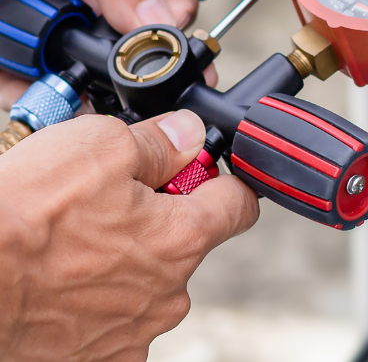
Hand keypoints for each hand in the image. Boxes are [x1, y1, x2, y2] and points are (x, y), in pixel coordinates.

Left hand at [0, 0, 214, 108]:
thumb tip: (163, 11)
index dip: (171, 19)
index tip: (180, 37)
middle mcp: (74, 13)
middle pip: (132, 47)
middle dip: (149, 62)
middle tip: (160, 69)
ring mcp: (45, 51)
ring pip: (100, 81)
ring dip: (113, 90)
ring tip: (124, 90)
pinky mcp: (16, 83)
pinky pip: (55, 104)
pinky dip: (69, 110)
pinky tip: (82, 106)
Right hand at [0, 109, 258, 361]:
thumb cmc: (24, 217)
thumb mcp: (101, 145)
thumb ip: (161, 140)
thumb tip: (190, 135)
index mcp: (183, 240)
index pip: (240, 205)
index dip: (222, 179)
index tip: (201, 171)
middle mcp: (167, 296)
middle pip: (186, 244)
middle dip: (158, 218)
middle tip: (109, 201)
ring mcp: (130, 336)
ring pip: (146, 283)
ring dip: (122, 261)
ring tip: (71, 242)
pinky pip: (110, 322)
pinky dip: (92, 302)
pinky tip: (57, 282)